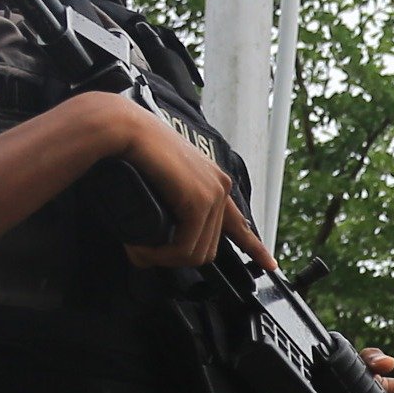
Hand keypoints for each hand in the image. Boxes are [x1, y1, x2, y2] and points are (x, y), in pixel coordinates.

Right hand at [107, 94, 261, 269]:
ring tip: (141, 252)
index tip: (270, 264)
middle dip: (177, 258)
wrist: (123, 128)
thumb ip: (171, 206)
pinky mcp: (198, 201)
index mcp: (214, 181)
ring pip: (197, 252)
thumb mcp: (161, 182)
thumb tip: (160, 240)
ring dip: (166, 259)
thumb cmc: (133, 150)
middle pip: (208, 247)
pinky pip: (185, 247)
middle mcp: (220, 186)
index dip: (254, 246)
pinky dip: (163, 255)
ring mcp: (212, 194)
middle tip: (146, 256)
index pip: (239, 221)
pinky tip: (145, 250)